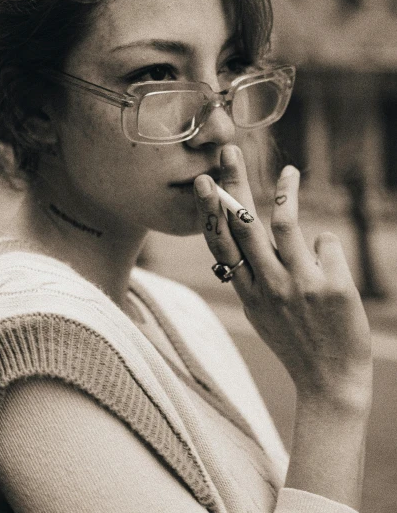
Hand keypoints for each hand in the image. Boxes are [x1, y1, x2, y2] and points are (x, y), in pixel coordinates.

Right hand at [194, 144, 372, 410]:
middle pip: (244, 222)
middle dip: (234, 182)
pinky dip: (327, 246)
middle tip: (228, 151)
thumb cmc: (295, 343)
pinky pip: (325, 244)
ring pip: (284, 223)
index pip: (221, 242)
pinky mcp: (331, 286)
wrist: (330, 382)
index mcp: (246, 290)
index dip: (211, 209)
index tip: (204, 181)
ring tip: (290, 172)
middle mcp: (267, 284)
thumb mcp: (262, 312)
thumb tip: (258, 236)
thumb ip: (256, 275)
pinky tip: (330, 261)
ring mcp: (299, 284)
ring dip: (285, 191)